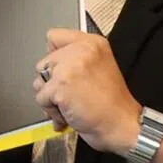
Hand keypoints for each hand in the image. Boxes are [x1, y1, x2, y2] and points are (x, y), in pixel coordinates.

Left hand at [34, 29, 140, 154]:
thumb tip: (48, 65)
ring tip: (72, 105)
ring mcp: (70, 66)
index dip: (54, 57)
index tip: (65, 71)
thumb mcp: (99, 67)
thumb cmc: (112, 105)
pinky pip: (41, 98)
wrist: (122, 126)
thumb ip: (75, 59)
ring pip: (40, 81)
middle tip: (72, 96)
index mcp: (92, 43)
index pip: (54, 36)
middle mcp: (81, 50)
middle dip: (52, 83)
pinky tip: (70, 114)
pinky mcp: (61, 85)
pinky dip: (52, 111)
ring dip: (51, 99)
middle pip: (44, 62)